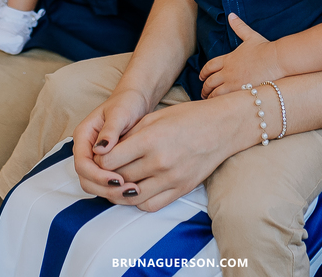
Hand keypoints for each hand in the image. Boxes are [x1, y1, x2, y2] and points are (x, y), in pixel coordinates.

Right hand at [73, 89, 152, 196]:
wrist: (134, 101)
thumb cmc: (126, 103)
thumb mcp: (120, 113)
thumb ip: (110, 130)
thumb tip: (100, 150)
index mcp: (83, 135)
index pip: (82, 164)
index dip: (97, 176)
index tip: (118, 179)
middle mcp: (85, 149)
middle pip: (85, 178)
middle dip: (104, 188)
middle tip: (129, 190)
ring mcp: (94, 158)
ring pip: (94, 184)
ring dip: (111, 191)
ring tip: (134, 190)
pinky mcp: (106, 164)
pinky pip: (105, 182)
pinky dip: (116, 188)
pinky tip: (134, 187)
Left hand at [92, 95, 250, 211]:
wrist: (223, 127)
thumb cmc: (188, 117)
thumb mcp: (154, 117)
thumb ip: (128, 135)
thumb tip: (104, 150)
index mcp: (149, 140)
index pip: (108, 162)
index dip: (98, 161)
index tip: (100, 157)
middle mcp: (159, 162)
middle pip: (118, 179)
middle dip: (107, 175)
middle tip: (105, 170)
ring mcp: (171, 179)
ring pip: (131, 197)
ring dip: (119, 192)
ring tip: (117, 182)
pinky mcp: (181, 190)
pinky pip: (150, 205)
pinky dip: (138, 201)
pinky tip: (136, 190)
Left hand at [199, 13, 281, 98]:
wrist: (276, 59)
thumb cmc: (265, 48)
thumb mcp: (250, 36)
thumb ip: (239, 26)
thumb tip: (231, 15)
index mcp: (228, 59)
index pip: (210, 66)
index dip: (203, 72)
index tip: (201, 77)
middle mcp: (228, 71)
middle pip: (210, 81)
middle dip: (205, 87)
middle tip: (203, 92)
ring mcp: (233, 83)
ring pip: (215, 92)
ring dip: (210, 96)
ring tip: (209, 100)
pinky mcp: (241, 92)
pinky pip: (225, 100)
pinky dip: (219, 103)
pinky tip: (219, 106)